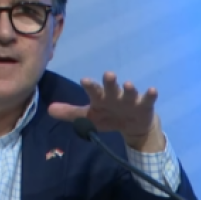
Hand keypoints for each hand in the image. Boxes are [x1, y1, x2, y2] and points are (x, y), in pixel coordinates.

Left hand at [48, 71, 164, 151]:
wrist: (132, 124)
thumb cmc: (108, 116)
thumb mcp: (89, 117)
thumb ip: (71, 113)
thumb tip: (48, 110)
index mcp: (101, 97)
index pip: (93, 90)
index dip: (90, 86)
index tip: (84, 80)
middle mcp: (115, 95)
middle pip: (111, 87)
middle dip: (110, 82)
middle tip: (108, 75)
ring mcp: (130, 99)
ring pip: (129, 92)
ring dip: (129, 88)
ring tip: (128, 84)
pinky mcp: (144, 105)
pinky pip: (147, 99)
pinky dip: (150, 95)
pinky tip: (152, 90)